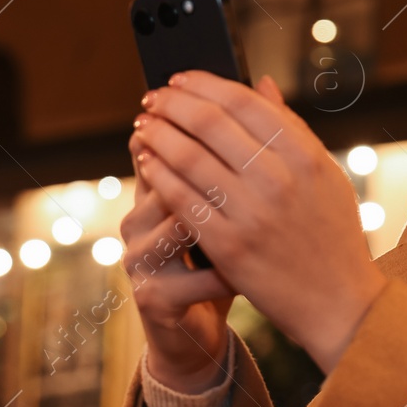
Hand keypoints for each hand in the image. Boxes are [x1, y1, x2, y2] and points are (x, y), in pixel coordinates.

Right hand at [120, 133, 236, 392]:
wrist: (201, 323)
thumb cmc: (223, 251)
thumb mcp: (230, 197)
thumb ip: (242, 147)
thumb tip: (267, 84)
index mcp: (155, 188)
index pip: (161, 142)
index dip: (193, 123)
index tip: (233, 113)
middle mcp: (139, 218)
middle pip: (164, 175)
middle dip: (209, 160)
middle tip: (252, 156)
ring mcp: (141, 258)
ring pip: (176, 223)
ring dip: (219, 216)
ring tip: (251, 208)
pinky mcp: (153, 298)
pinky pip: (190, 279)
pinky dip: (222, 275)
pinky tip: (244, 270)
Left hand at [132, 71, 390, 373]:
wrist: (339, 301)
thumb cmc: (333, 233)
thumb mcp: (325, 173)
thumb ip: (292, 127)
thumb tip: (262, 83)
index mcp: (305, 154)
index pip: (244, 101)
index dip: (204, 84)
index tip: (180, 79)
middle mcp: (279, 178)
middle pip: (210, 122)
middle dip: (173, 103)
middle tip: (153, 98)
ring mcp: (252, 213)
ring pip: (189, 157)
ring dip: (158, 135)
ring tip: (144, 125)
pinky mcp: (229, 246)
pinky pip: (182, 199)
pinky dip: (159, 174)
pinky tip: (147, 162)